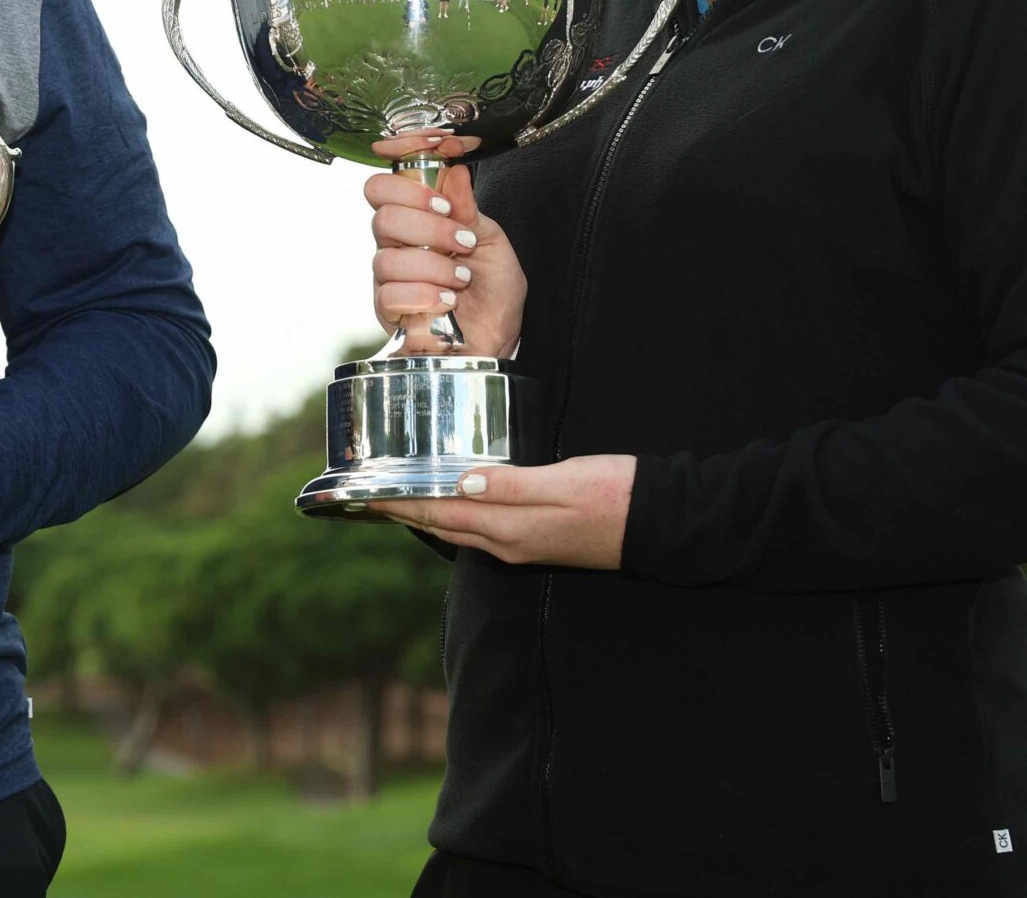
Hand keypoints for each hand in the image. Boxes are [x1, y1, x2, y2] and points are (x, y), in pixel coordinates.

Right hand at [363, 158, 525, 357]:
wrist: (496, 338)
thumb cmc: (493, 292)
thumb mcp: (492, 243)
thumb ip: (470, 209)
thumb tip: (455, 172)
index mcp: (417, 220)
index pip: (384, 188)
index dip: (406, 187)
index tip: (444, 203)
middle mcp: (397, 245)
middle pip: (383, 216)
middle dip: (429, 228)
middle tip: (462, 243)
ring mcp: (389, 277)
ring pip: (387, 258)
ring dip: (433, 268)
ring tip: (461, 280)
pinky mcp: (387, 309)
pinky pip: (390, 294)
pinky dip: (424, 295)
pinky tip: (447, 301)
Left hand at [372, 455, 636, 568]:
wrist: (663, 524)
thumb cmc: (618, 495)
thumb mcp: (564, 482)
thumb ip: (512, 485)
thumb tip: (461, 483)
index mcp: (511, 528)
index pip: (440, 514)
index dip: (400, 504)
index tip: (363, 494)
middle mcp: (510, 543)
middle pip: (442, 526)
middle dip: (402, 511)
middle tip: (365, 496)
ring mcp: (524, 545)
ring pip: (460, 530)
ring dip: (425, 515)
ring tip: (395, 498)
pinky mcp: (537, 539)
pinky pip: (481, 529)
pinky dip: (454, 515)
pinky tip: (449, 501)